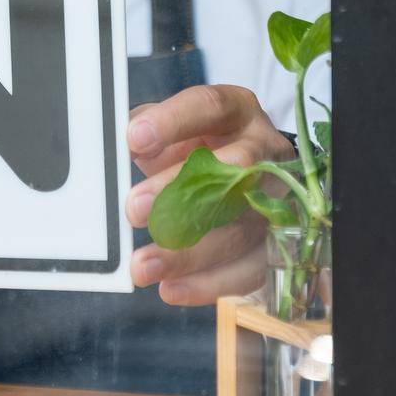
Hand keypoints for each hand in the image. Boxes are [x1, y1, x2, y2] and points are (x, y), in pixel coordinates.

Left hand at [124, 85, 293, 305]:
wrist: (247, 175)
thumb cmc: (197, 146)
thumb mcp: (171, 128)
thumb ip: (144, 131)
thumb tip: (114, 145)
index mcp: (238, 110)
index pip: (209, 107)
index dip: (172, 122)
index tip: (133, 140)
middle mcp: (267, 150)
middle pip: (232, 171)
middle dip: (181, 193)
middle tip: (134, 210)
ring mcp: (280, 199)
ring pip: (242, 228)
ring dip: (189, 252)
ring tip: (143, 266)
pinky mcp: (281, 243)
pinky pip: (250, 269)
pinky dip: (208, 283)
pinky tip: (171, 288)